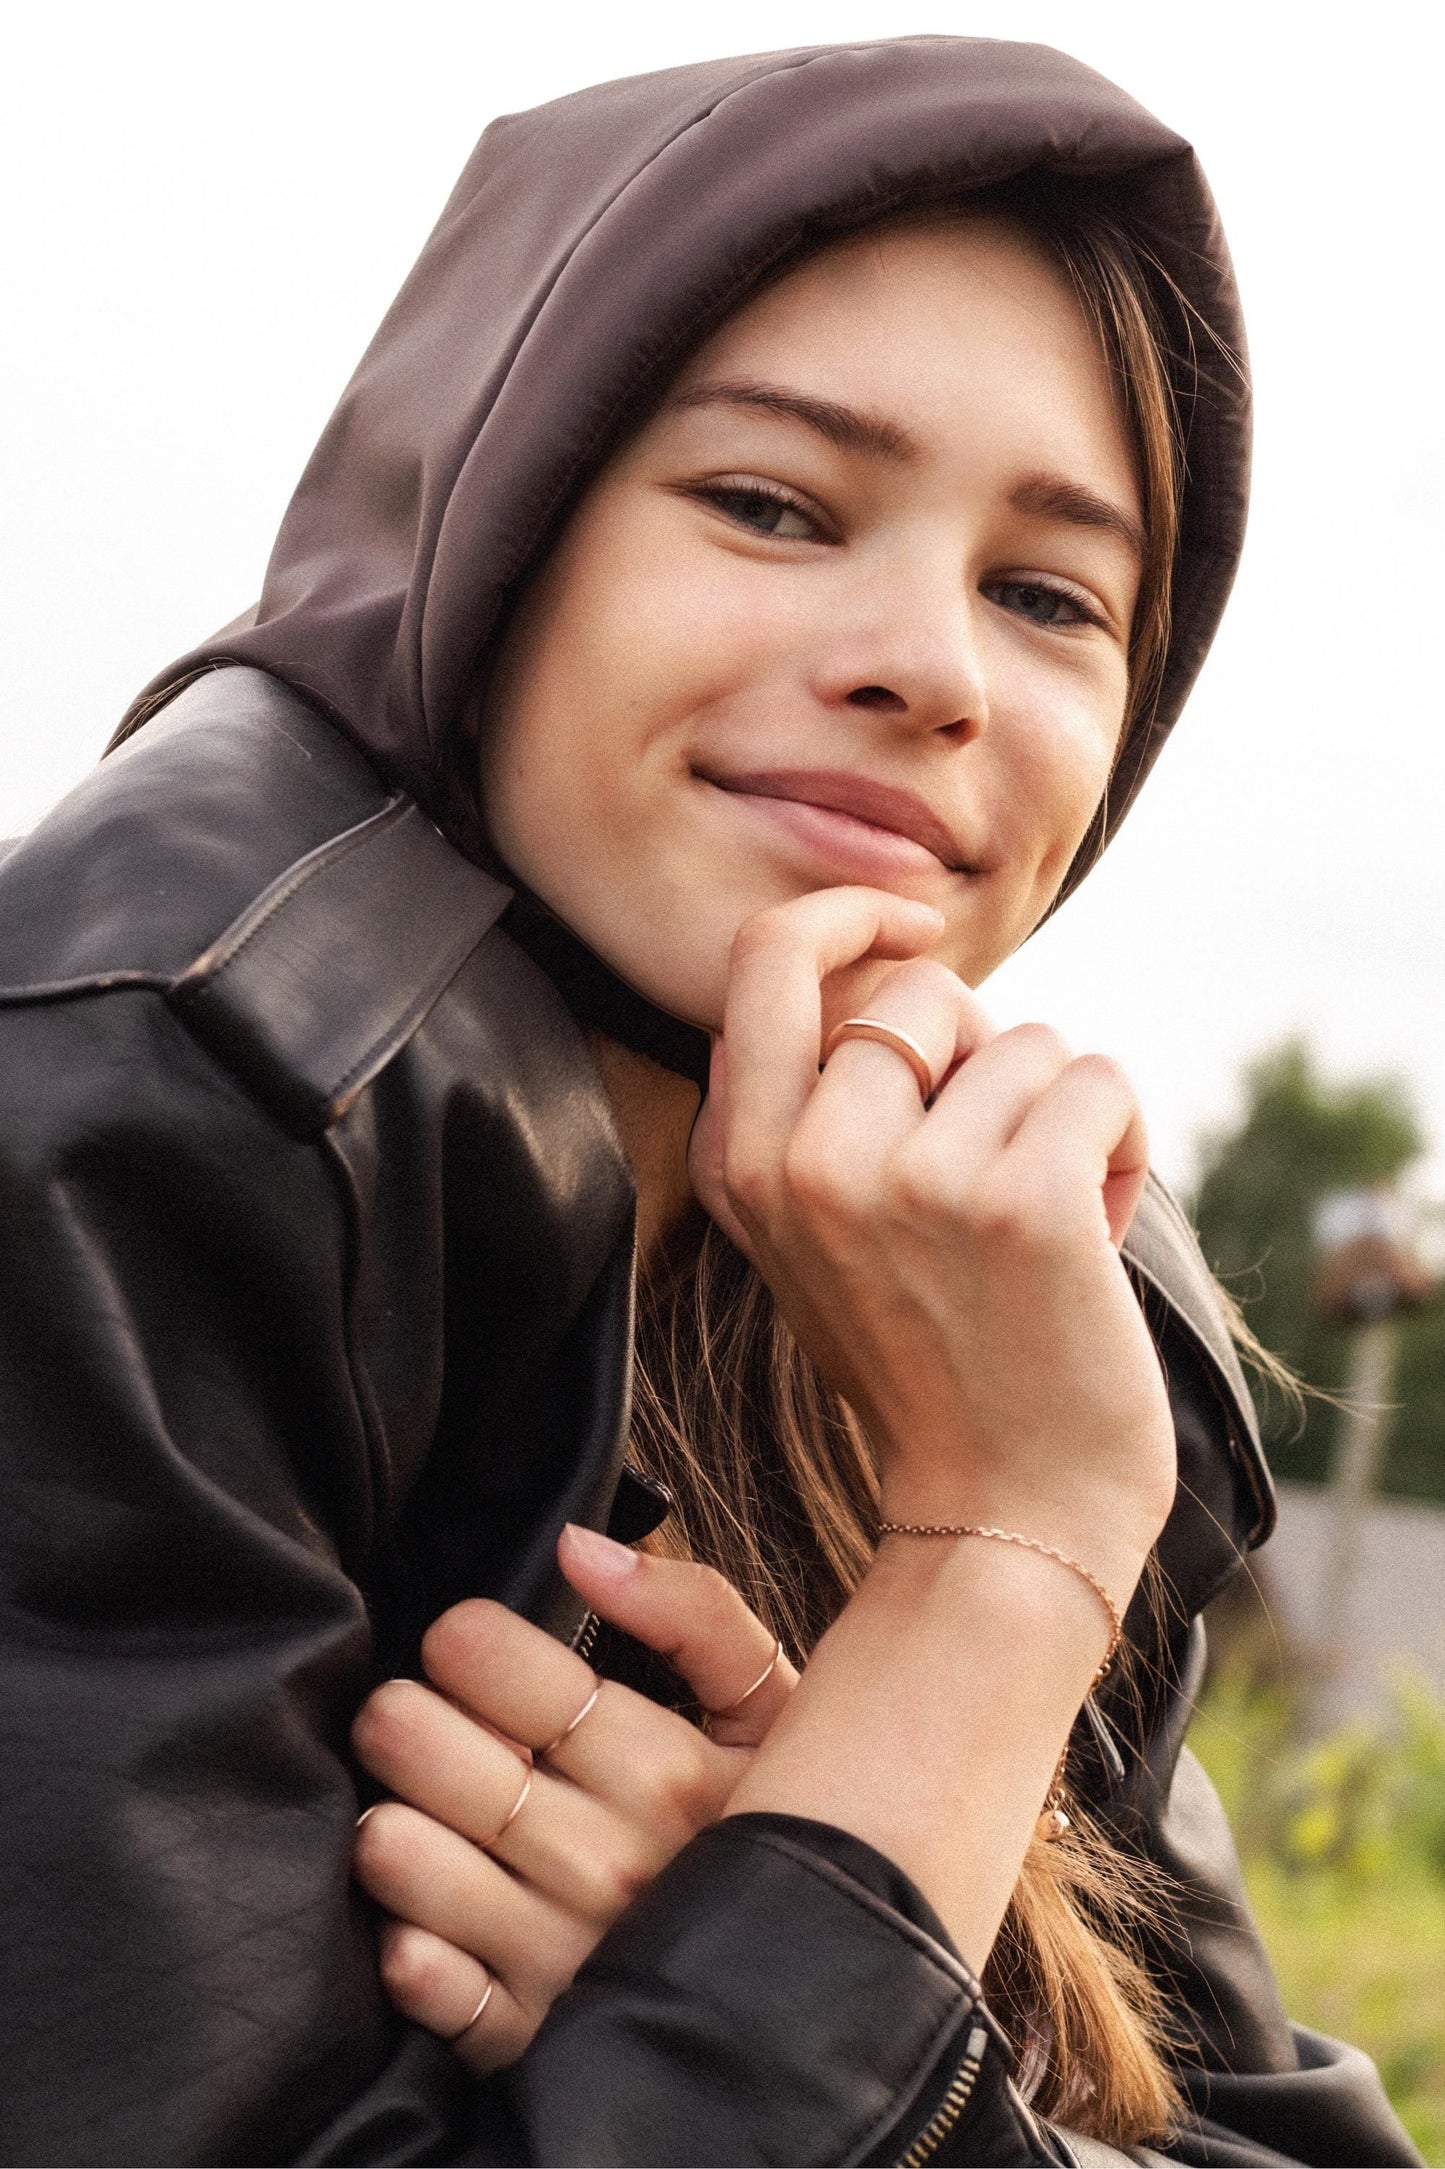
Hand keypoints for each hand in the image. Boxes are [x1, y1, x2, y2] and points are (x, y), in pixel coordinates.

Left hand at [351, 1525, 795, 2070]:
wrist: (825, 1988)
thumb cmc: (773, 1818)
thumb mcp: (769, 1705)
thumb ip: (691, 1609)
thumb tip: (578, 1544)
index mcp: (666, 1768)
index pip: (519, 1676)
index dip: (466, 1643)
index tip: (458, 1642)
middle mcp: (611, 1864)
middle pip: (446, 1762)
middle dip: (402, 1721)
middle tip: (401, 1713)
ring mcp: (567, 1959)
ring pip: (411, 1863)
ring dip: (386, 1825)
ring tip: (402, 1806)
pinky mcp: (532, 2043)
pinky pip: (429, 1990)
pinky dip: (406, 1951)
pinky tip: (418, 1921)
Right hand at [688, 886, 1174, 1607]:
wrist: (1007, 1510)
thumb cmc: (933, 1359)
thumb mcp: (813, 1236)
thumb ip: (809, 1107)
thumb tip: (872, 967)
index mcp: (744, 1167)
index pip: (764, 960)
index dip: (847, 918)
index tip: (907, 924)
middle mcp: (806, 1164)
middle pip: (915, 989)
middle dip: (983, 1046)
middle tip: (1000, 1141)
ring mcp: (909, 1181)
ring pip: (1023, 1040)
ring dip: (1060, 1114)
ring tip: (1049, 1214)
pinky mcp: (1019, 1199)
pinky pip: (1098, 1080)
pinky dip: (1125, 1143)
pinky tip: (1102, 1225)